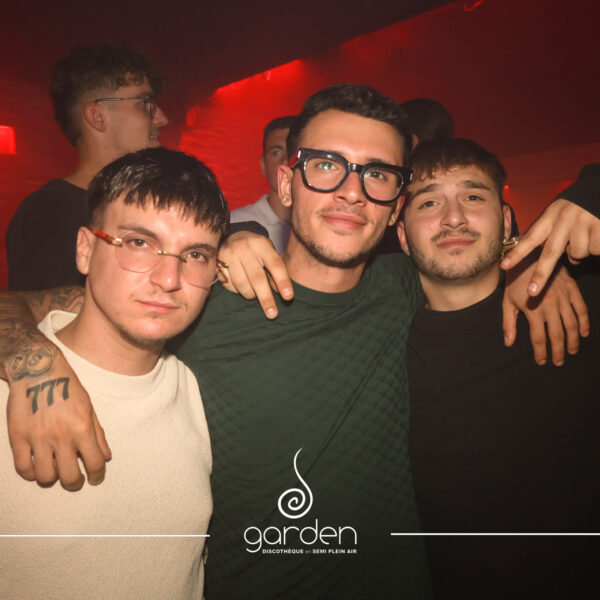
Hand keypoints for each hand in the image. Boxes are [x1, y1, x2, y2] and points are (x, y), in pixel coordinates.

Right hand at [6, 350, 110, 489]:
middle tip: (75, 479)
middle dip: (75, 483)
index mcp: (82, 428)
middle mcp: (61, 436)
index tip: (94, 478)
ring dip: (53, 478)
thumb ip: (98, 434)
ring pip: (45, 477)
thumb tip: (106, 457)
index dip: (97, 476)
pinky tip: (38, 466)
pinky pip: (23, 468)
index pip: (95, 464)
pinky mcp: (18, 437)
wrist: (38, 370)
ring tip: (55, 470)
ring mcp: (38, 437)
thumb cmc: (68, 387)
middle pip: (70, 477)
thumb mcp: (89, 407)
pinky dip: (31, 473)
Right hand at [217, 231, 293, 317]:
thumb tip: (283, 294)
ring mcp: (230, 255)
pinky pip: (229, 284)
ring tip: (254, 295)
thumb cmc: (256, 250)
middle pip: (257, 278)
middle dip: (266, 298)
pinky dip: (237, 290)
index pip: (275, 265)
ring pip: (242, 284)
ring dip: (250, 294)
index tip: (288, 297)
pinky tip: (241, 288)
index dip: (283, 282)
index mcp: (262, 245)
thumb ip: (275, 272)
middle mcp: (246, 249)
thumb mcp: (269, 254)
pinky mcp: (218, 263)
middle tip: (272, 314)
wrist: (232, 236)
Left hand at [501, 199, 599, 295]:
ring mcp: (581, 221)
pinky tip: (598, 234)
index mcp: (550, 216)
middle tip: (531, 292)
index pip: (531, 238)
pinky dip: (597, 248)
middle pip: (550, 253)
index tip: (503, 265)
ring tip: (588, 235)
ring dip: (583, 251)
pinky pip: (595, 250)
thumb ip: (555, 237)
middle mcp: (563, 218)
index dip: (517, 253)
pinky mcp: (599, 226)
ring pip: (577, 254)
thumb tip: (565, 261)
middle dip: (540, 275)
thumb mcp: (561, 215)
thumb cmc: (579, 208)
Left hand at [502, 253, 588, 365]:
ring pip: (571, 324)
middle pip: (557, 335)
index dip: (541, 352)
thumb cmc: (514, 282)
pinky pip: (581, 308)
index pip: (539, 338)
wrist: (527, 257)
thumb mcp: (507, 302)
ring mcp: (563, 297)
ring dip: (573, 340)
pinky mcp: (572, 289)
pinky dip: (584, 322)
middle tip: (559, 362)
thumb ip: (508, 324)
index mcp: (533, 310)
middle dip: (558, 351)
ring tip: (571, 351)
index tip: (541, 361)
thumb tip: (509, 343)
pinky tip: (583, 333)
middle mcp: (550, 306)